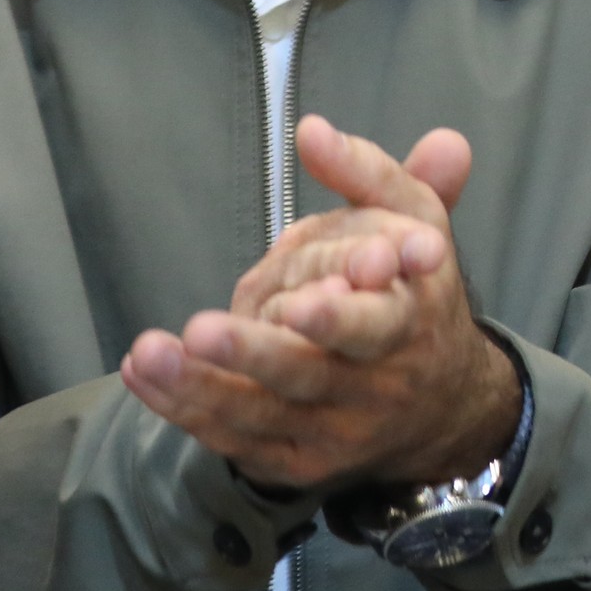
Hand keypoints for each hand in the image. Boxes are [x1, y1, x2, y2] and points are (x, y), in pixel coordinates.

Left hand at [121, 116, 520, 492]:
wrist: (445, 406)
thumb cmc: (415, 292)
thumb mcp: (416, 222)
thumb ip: (368, 172)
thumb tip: (312, 129)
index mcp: (411, 319)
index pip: (377, 321)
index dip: (337, 319)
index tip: (300, 303)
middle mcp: (378, 383)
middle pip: (311, 374)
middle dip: (256, 355)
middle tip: (202, 330)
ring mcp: (338, 428)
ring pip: (264, 412)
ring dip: (202, 386)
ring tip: (150, 353)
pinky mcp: (301, 460)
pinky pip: (238, 439)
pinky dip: (188, 410)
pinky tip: (145, 375)